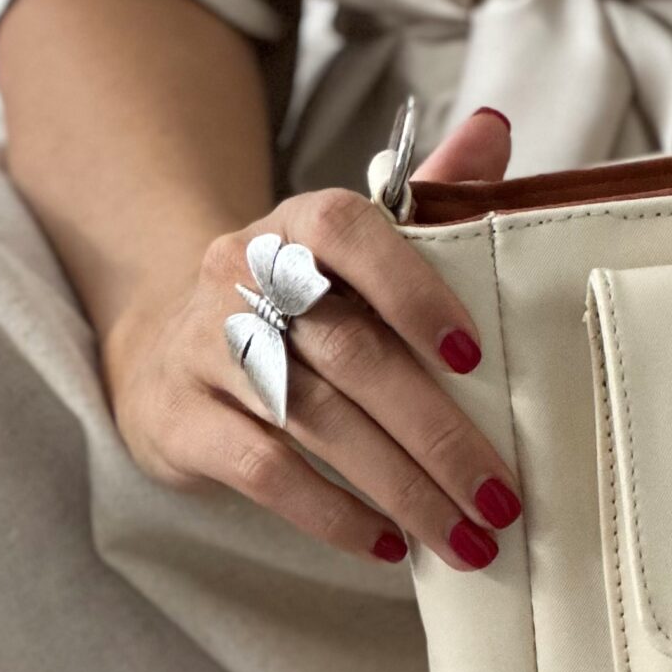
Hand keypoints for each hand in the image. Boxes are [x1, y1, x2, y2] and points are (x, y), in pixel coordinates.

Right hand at [104, 107, 524, 571]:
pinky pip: (263, 470)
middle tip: (501, 496)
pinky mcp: (180, 418)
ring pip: (316, 420)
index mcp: (302, 223)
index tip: (477, 359)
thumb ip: (434, 193)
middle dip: (437, 433)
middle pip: (351, 353)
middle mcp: (244, 274)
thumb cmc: (305, 297)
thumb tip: (496, 127)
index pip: (354, 235)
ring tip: (466, 538)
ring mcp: (205, 347)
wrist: (170, 338)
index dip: (415, 292)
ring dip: (402, 488)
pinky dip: (331, 512)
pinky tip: (386, 543)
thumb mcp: (361, 245)